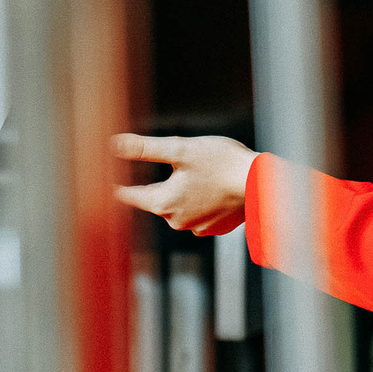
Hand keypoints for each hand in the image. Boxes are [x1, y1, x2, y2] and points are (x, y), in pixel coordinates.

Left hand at [111, 133, 256, 235]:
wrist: (264, 185)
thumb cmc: (223, 163)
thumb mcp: (181, 148)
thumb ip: (145, 148)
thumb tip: (112, 144)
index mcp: (163, 202)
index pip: (129, 195)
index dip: (118, 184)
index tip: (107, 178)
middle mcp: (177, 221)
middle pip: (157, 199)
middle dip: (159, 183)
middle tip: (170, 165)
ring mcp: (199, 227)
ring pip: (181, 205)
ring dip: (184, 191)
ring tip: (200, 174)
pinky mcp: (218, 227)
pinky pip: (201, 212)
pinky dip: (204, 200)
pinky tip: (216, 186)